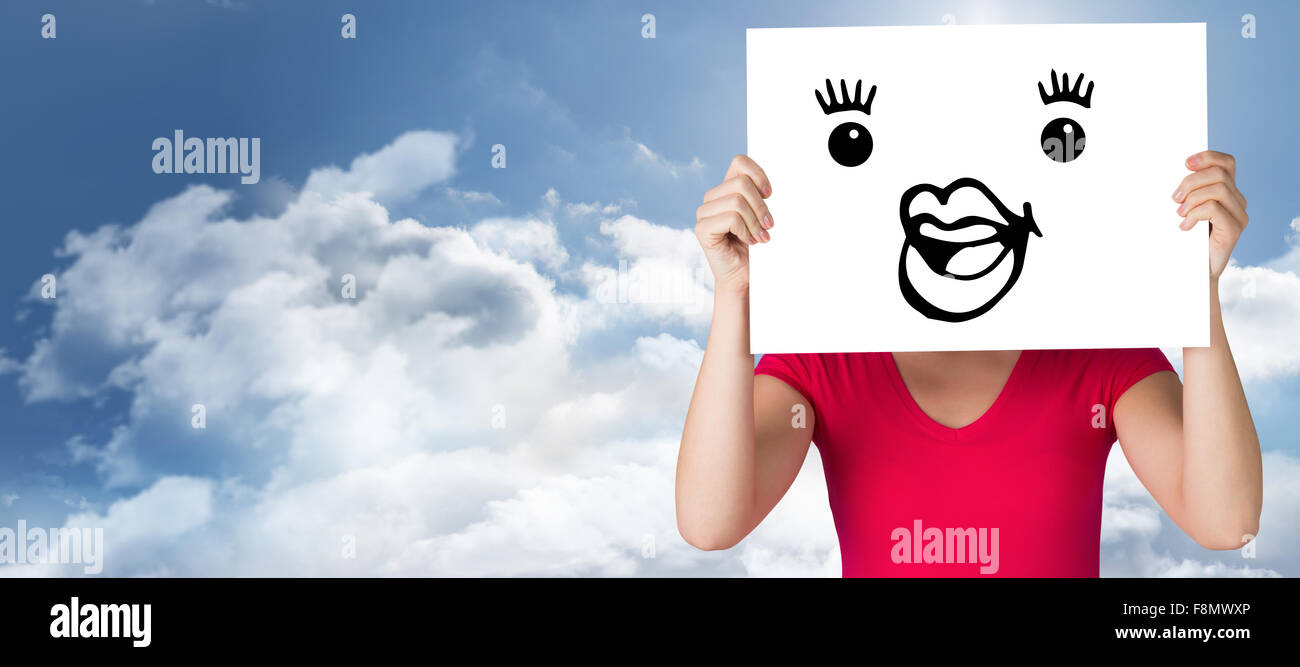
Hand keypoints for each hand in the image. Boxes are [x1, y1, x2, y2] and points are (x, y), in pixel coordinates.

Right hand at [695, 155, 773, 293]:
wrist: (744, 276)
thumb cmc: (754, 247)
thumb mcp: (761, 215)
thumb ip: (760, 196)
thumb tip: (769, 186)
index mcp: (725, 190)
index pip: (739, 162)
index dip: (758, 175)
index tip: (769, 195)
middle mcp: (711, 198)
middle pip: (741, 183)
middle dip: (760, 206)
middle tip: (768, 226)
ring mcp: (704, 213)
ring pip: (737, 201)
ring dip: (754, 222)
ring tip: (759, 237)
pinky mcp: (702, 229)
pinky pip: (731, 218)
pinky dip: (745, 231)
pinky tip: (748, 242)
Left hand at [1173, 150, 1247, 280]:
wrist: (1193, 272)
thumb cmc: (1185, 240)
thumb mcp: (1183, 210)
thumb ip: (1184, 192)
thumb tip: (1165, 175)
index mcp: (1227, 191)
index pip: (1226, 163)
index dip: (1207, 157)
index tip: (1185, 163)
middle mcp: (1237, 200)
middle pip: (1219, 173)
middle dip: (1192, 181)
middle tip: (1174, 198)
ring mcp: (1239, 215)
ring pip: (1218, 189)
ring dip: (1192, 198)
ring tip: (1179, 214)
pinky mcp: (1234, 230)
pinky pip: (1215, 209)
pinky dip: (1195, 214)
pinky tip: (1185, 226)